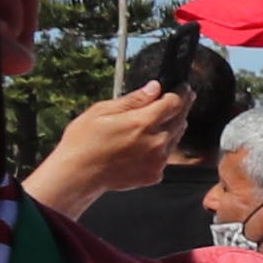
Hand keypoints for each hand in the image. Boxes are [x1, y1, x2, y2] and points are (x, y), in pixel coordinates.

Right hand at [24, 79, 191, 216]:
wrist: (78, 175)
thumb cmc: (84, 141)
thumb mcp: (102, 111)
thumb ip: (133, 100)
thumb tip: (154, 88)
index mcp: (143, 123)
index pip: (175, 103)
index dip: (182, 93)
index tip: (183, 88)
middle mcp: (156, 142)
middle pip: (180, 120)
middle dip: (180, 108)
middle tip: (178, 99)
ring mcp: (157, 161)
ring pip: (175, 138)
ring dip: (171, 127)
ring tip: (157, 121)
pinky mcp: (154, 174)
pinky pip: (165, 156)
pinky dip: (161, 148)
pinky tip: (145, 145)